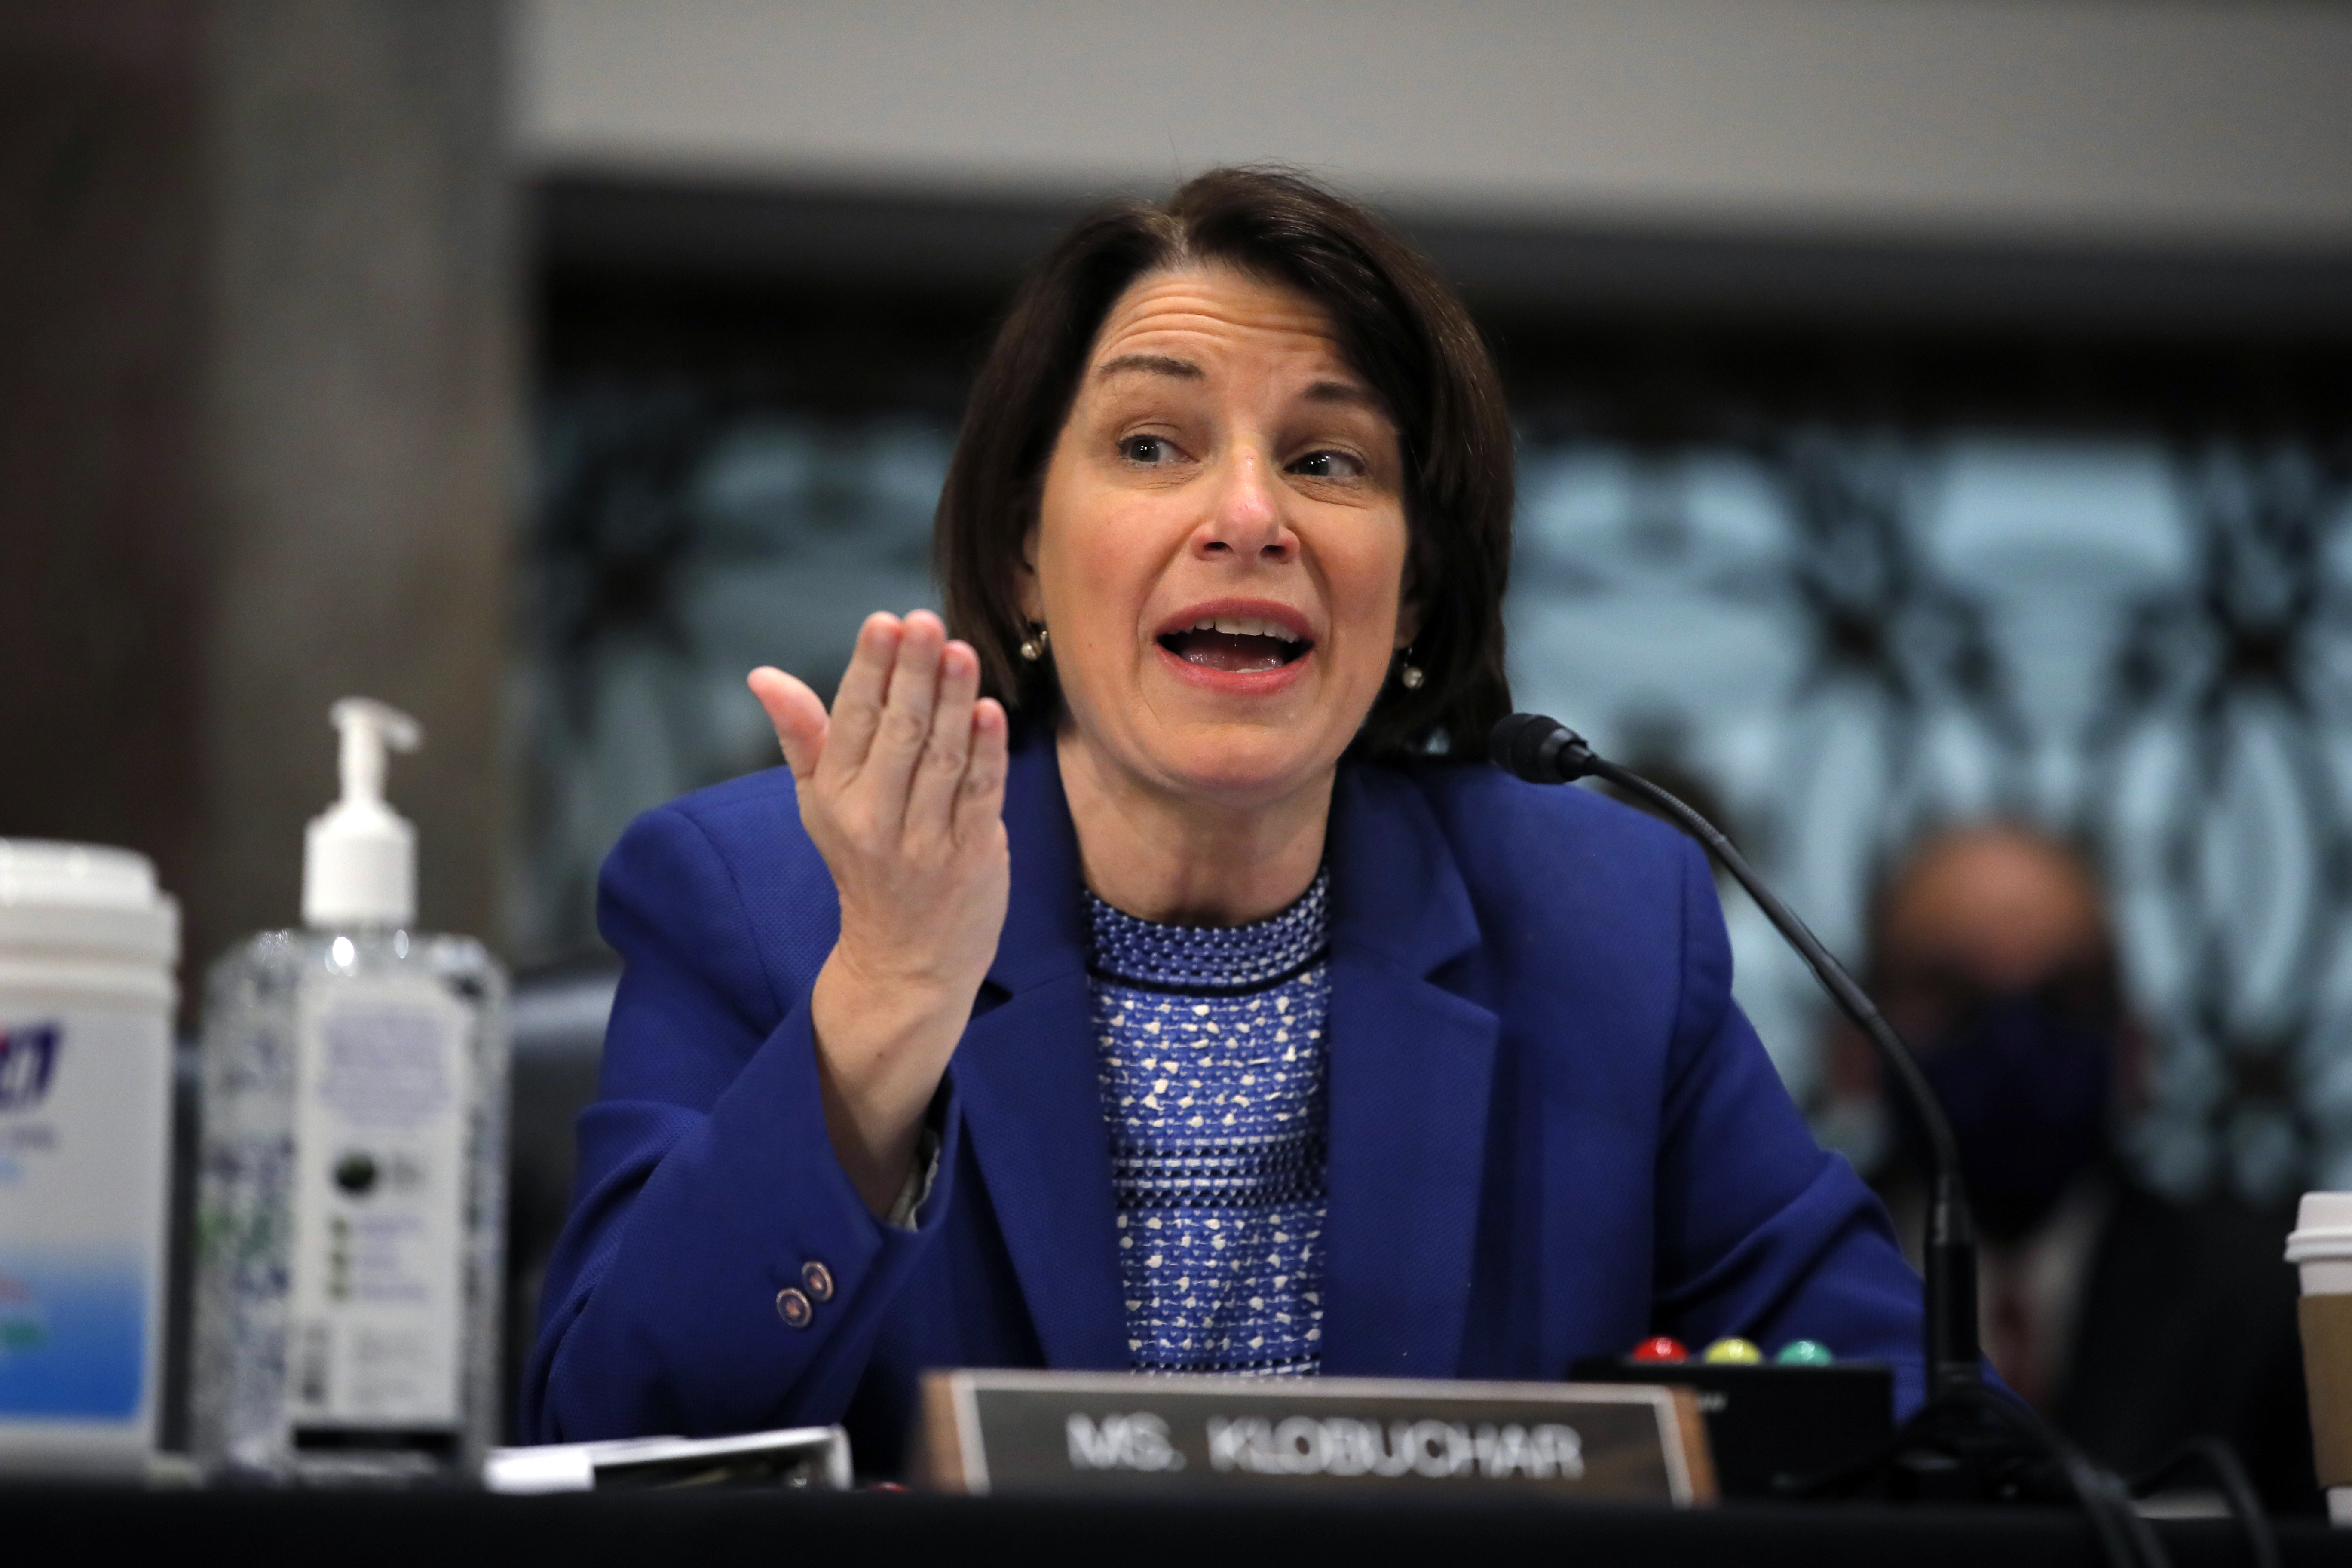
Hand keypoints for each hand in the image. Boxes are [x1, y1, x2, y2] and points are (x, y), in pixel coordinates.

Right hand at [749, 610, 1009, 1214]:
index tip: (885, 621)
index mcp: (836, 801)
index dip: (870, 669)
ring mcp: (927, 842)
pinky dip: (986, 752)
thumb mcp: (819, 806)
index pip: (852, 722)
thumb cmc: (861, 865)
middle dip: (913, 673)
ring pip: (941, 759)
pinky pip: (979, 795)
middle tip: (926, 620)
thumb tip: (762, 675)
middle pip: (898, 733)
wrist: (904, 962)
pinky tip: (990, 709)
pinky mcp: (973, 856)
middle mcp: (877, 821)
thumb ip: (803, 736)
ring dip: (953, 701)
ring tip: (961, 649)